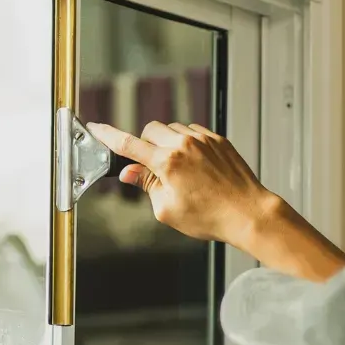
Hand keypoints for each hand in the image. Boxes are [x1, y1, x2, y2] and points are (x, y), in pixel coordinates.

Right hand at [87, 121, 281, 246]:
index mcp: (168, 163)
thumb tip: (130, 173)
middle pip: (150, 130)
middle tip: (153, 168)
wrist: (248, 213)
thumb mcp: (167, 209)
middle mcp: (184, 145)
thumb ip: (146, 186)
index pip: (128, 144)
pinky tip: (196, 166)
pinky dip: (187, 143)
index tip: (96, 128)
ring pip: (173, 129)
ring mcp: (203, 139)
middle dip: (146, 145)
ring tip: (179, 171)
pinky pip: (193, 132)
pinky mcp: (218, 140)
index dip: (108, 135)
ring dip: (168, 143)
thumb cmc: (210, 216)